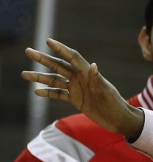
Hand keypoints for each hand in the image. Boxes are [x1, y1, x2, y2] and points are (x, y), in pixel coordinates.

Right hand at [23, 38, 144, 137]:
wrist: (119, 120)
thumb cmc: (115, 105)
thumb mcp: (107, 92)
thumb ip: (97, 80)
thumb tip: (92, 65)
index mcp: (87, 73)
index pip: (72, 57)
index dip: (61, 49)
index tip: (48, 41)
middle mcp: (80, 78)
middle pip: (58, 66)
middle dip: (43, 59)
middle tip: (28, 51)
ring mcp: (76, 88)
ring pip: (55, 80)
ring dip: (40, 77)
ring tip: (25, 74)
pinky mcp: (75, 99)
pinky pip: (58, 94)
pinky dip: (48, 93)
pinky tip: (37, 91)